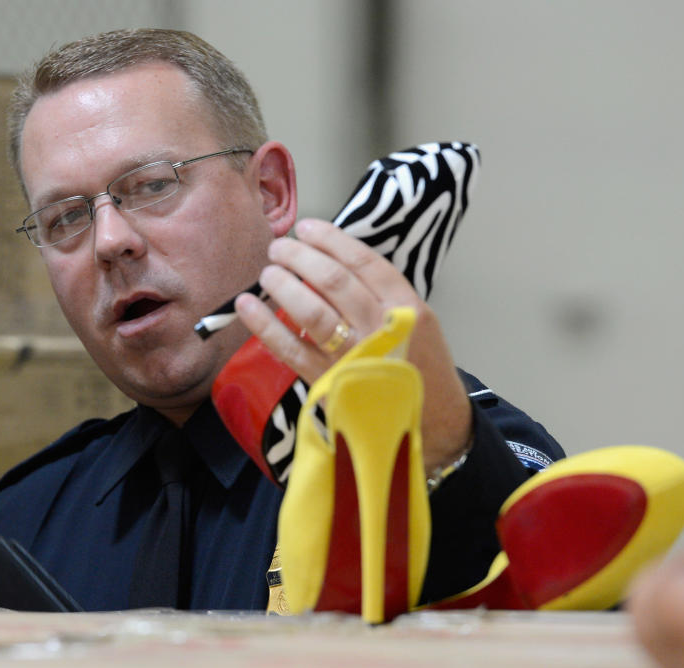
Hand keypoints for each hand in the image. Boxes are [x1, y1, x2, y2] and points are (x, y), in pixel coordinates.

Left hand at [234, 218, 471, 469]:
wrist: (435, 424)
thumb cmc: (420, 366)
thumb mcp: (416, 320)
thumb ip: (380, 293)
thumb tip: (327, 260)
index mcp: (406, 307)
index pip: (362, 261)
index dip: (329, 239)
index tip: (306, 228)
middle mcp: (381, 329)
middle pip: (332, 281)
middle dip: (299, 257)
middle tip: (280, 248)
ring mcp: (354, 358)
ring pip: (311, 311)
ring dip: (283, 285)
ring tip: (268, 271)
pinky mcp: (330, 384)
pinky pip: (291, 350)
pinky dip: (265, 325)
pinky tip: (248, 306)